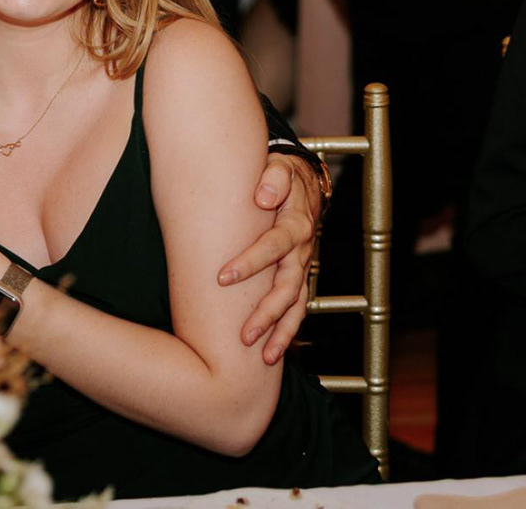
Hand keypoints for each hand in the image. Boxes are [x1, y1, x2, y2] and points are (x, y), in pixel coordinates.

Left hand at [218, 152, 322, 363]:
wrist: (303, 182)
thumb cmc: (282, 175)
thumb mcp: (280, 167)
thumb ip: (273, 179)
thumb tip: (262, 196)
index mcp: (295, 225)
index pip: (273, 246)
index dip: (250, 263)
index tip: (222, 277)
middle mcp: (302, 251)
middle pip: (288, 287)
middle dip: (267, 313)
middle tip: (244, 335)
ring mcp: (302, 267)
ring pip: (296, 305)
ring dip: (281, 332)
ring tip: (263, 357)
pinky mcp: (299, 277)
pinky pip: (297, 308)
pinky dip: (288, 331)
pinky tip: (272, 352)